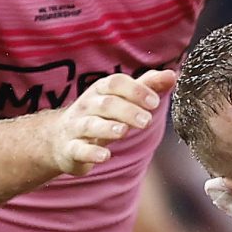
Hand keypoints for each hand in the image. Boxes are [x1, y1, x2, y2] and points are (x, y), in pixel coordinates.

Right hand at [40, 69, 177, 178]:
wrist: (59, 139)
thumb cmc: (98, 115)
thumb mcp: (120, 99)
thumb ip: (146, 87)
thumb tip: (172, 75)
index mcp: (100, 91)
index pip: (115, 83)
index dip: (135, 90)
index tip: (155, 102)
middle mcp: (87, 106)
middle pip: (106, 104)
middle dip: (127, 111)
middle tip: (147, 121)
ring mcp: (77, 127)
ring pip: (90, 125)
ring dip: (107, 127)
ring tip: (124, 132)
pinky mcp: (71, 149)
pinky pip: (79, 149)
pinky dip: (91, 153)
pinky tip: (105, 156)